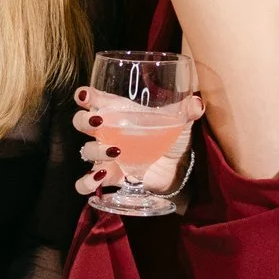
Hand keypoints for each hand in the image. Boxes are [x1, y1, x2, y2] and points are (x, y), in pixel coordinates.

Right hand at [72, 85, 204, 196]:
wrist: (176, 169)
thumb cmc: (170, 137)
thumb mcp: (180, 121)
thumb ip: (187, 110)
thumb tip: (197, 102)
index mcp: (119, 112)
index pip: (95, 99)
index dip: (85, 96)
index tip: (84, 95)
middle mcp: (107, 132)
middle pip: (81, 122)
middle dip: (83, 120)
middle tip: (98, 122)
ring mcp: (105, 156)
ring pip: (86, 151)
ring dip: (95, 151)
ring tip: (116, 152)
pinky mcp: (110, 178)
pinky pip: (85, 182)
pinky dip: (87, 182)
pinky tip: (100, 179)